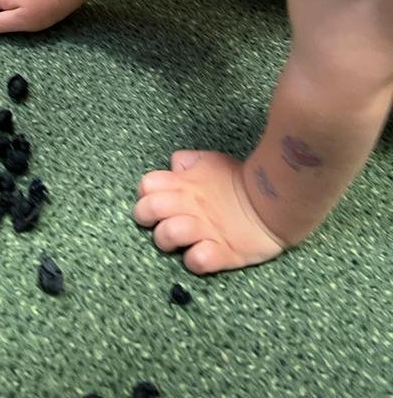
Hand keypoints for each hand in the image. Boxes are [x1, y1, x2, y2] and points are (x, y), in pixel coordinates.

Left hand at [133, 150, 284, 274]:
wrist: (275, 201)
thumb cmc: (240, 180)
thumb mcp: (211, 161)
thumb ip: (188, 162)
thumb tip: (172, 166)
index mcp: (184, 184)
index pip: (147, 185)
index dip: (146, 194)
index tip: (154, 200)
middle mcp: (189, 206)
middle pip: (148, 209)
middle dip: (146, 217)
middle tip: (159, 223)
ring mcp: (205, 230)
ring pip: (167, 235)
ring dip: (167, 240)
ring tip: (179, 241)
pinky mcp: (223, 253)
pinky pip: (198, 261)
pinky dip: (196, 261)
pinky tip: (202, 255)